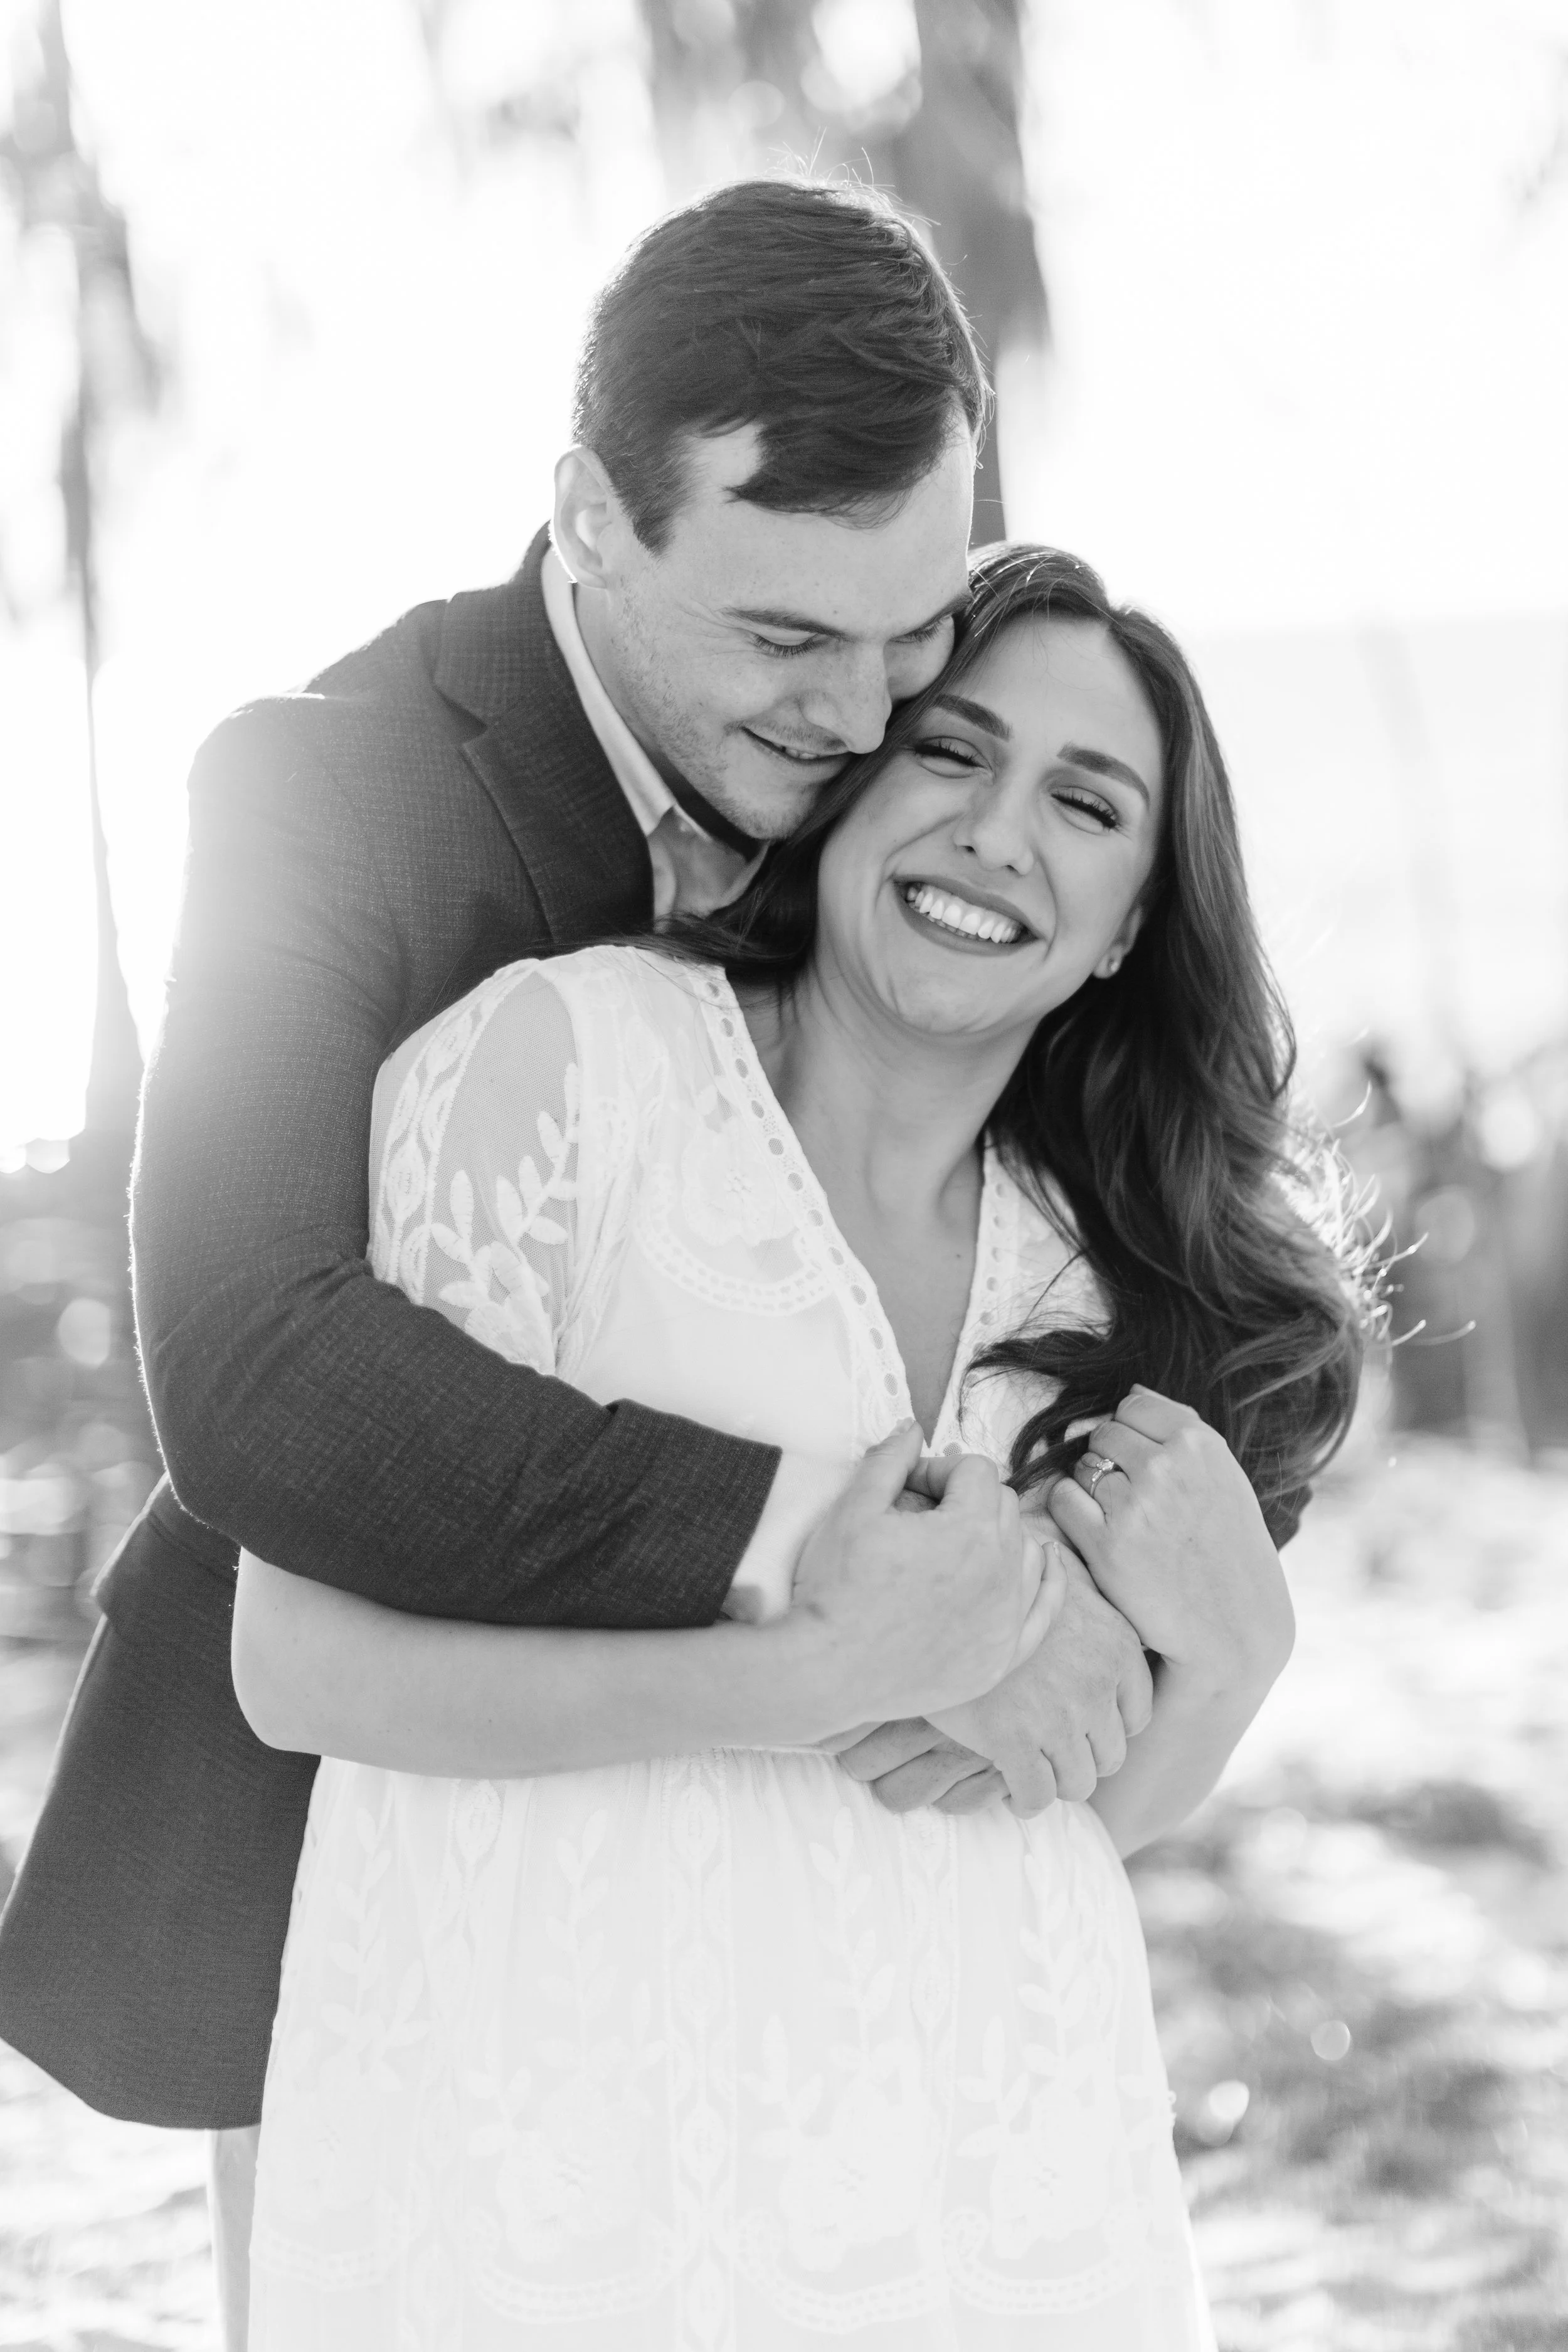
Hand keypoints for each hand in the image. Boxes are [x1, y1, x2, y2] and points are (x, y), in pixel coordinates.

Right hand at [788, 1425, 1048, 1725]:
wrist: (825, 1671)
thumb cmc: (835, 1588)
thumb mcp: (853, 1508)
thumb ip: (890, 1459)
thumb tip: (913, 1427)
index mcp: (969, 1531)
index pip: (976, 1471)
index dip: (937, 1470)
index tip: (905, 1488)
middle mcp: (1001, 1573)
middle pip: (1004, 1507)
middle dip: (967, 1499)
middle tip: (921, 1517)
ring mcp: (1006, 1620)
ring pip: (1027, 1551)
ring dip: (999, 1535)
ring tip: (959, 1542)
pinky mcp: (1002, 1658)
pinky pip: (1045, 1609)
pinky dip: (1047, 1581)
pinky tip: (1043, 1562)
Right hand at [834, 1541, 1149, 1817]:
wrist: (934, 1596)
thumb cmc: (993, 1590)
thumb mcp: (1054, 1584)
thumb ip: (1083, 1604)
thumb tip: (1086, 1589)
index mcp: (1116, 1644)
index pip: (1138, 1716)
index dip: (1105, 1727)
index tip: (1079, 1726)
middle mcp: (1097, 1684)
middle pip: (1111, 1756)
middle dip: (1081, 1758)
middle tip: (1050, 1751)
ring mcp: (1057, 1717)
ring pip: (1078, 1783)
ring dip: (1055, 1783)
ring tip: (1032, 1770)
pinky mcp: (1013, 1742)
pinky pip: (1035, 1796)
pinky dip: (1025, 1800)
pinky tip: (1011, 1789)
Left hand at [1048, 1386, 1293, 1694]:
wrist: (1234, 1628)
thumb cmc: (1228, 1550)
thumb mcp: (1225, 1478)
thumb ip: (1180, 1429)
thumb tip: (1131, 1391)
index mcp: (1200, 1444)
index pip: (1132, 1406)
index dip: (1131, 1434)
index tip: (1144, 1464)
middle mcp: (1167, 1467)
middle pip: (1103, 1435)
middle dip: (1111, 1462)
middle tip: (1135, 1501)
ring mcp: (1136, 1505)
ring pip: (1082, 1467)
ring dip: (1093, 1490)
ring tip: (1125, 1522)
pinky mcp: (1107, 1544)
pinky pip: (1062, 1499)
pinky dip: (1072, 1514)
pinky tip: (1099, 1535)